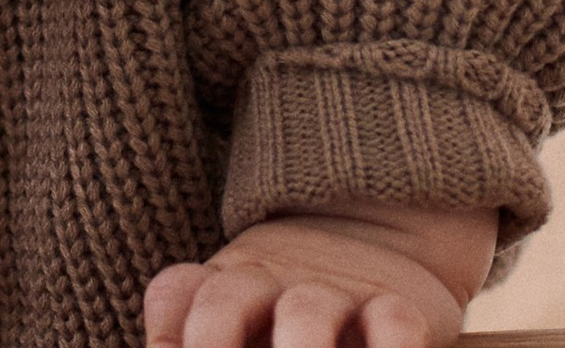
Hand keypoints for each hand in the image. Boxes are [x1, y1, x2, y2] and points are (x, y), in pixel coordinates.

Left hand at [145, 201, 496, 347]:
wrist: (375, 228)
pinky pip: (393, 320)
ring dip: (299, 345)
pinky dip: (391, 345)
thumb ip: (209, 331)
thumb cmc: (287, 308)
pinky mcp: (397, 302)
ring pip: (307, 312)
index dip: (167, 329)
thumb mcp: (242, 315)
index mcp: (223, 283)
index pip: (176, 293)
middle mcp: (269, 281)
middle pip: (227, 299)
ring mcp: (333, 291)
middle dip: (214, 339)